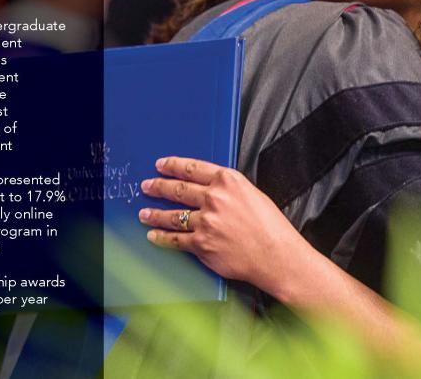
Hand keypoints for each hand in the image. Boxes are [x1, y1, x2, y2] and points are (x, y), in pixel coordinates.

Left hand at [138, 156, 306, 291]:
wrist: (276, 255)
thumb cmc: (271, 227)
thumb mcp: (252, 194)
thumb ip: (229, 190)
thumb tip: (210, 190)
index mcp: (228, 181)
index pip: (192, 168)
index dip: (173, 166)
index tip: (161, 165)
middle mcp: (214, 198)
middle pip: (178, 189)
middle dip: (158, 187)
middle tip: (147, 186)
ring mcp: (206, 221)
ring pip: (172, 215)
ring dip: (154, 214)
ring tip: (144, 213)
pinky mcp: (201, 244)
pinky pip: (175, 239)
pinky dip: (161, 237)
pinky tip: (153, 235)